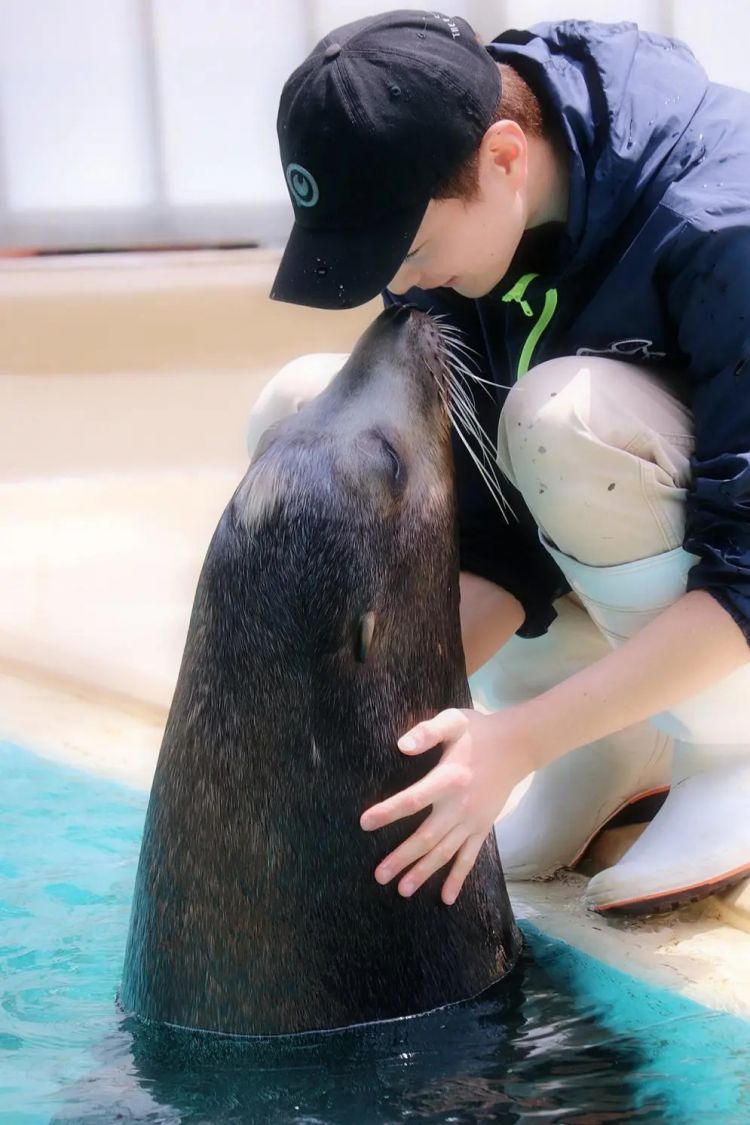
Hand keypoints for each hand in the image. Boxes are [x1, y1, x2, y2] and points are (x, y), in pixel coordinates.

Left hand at [359, 707, 536, 905]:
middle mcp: (460, 805)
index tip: (364, 823)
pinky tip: (446, 898)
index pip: (413, 799)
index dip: (388, 812)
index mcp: (448, 778)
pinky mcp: (482, 827)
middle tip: (379, 875)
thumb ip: (427, 732)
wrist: (518, 745)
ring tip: (403, 890)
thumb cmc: (479, 732)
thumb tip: (401, 746)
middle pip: (427, 836)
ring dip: (424, 872)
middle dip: (402, 857)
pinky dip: (458, 878)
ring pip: (445, 852)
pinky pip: (469, 857)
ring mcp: (473, 820)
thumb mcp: (453, 721)